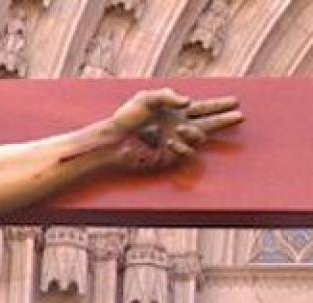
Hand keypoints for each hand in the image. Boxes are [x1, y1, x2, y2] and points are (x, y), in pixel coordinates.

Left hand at [106, 89, 241, 168]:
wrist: (114, 139)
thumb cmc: (127, 118)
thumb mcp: (146, 98)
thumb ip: (168, 95)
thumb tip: (188, 102)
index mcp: (175, 112)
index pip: (203, 108)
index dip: (219, 105)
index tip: (235, 101)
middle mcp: (179, 127)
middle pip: (209, 123)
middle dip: (224, 120)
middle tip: (239, 116)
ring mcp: (176, 142)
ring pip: (199, 138)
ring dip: (194, 133)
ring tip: (181, 129)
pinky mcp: (170, 157)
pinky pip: (186, 152)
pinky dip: (181, 146)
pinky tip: (169, 141)